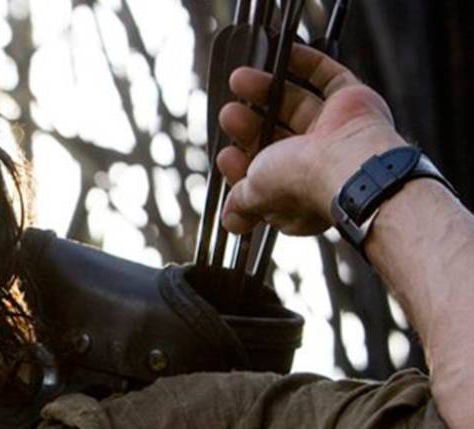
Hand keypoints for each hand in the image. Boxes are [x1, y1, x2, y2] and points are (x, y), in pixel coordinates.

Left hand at [216, 44, 406, 234]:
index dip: (243, 164)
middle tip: (229, 113)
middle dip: (249, 125)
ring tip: (240, 79)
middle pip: (278, 136)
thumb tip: (231, 222)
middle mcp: (320, 163)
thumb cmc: (303, 184)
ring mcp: (338, 132)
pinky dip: (307, 64)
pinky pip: (330, 78)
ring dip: (267, 90)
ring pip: (299, 104)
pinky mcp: (354, 103)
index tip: (226, 155)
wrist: (348, 165)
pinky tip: (285, 53)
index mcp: (299, 191)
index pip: (265, 174)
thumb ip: (241, 204)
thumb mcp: (255, 195)